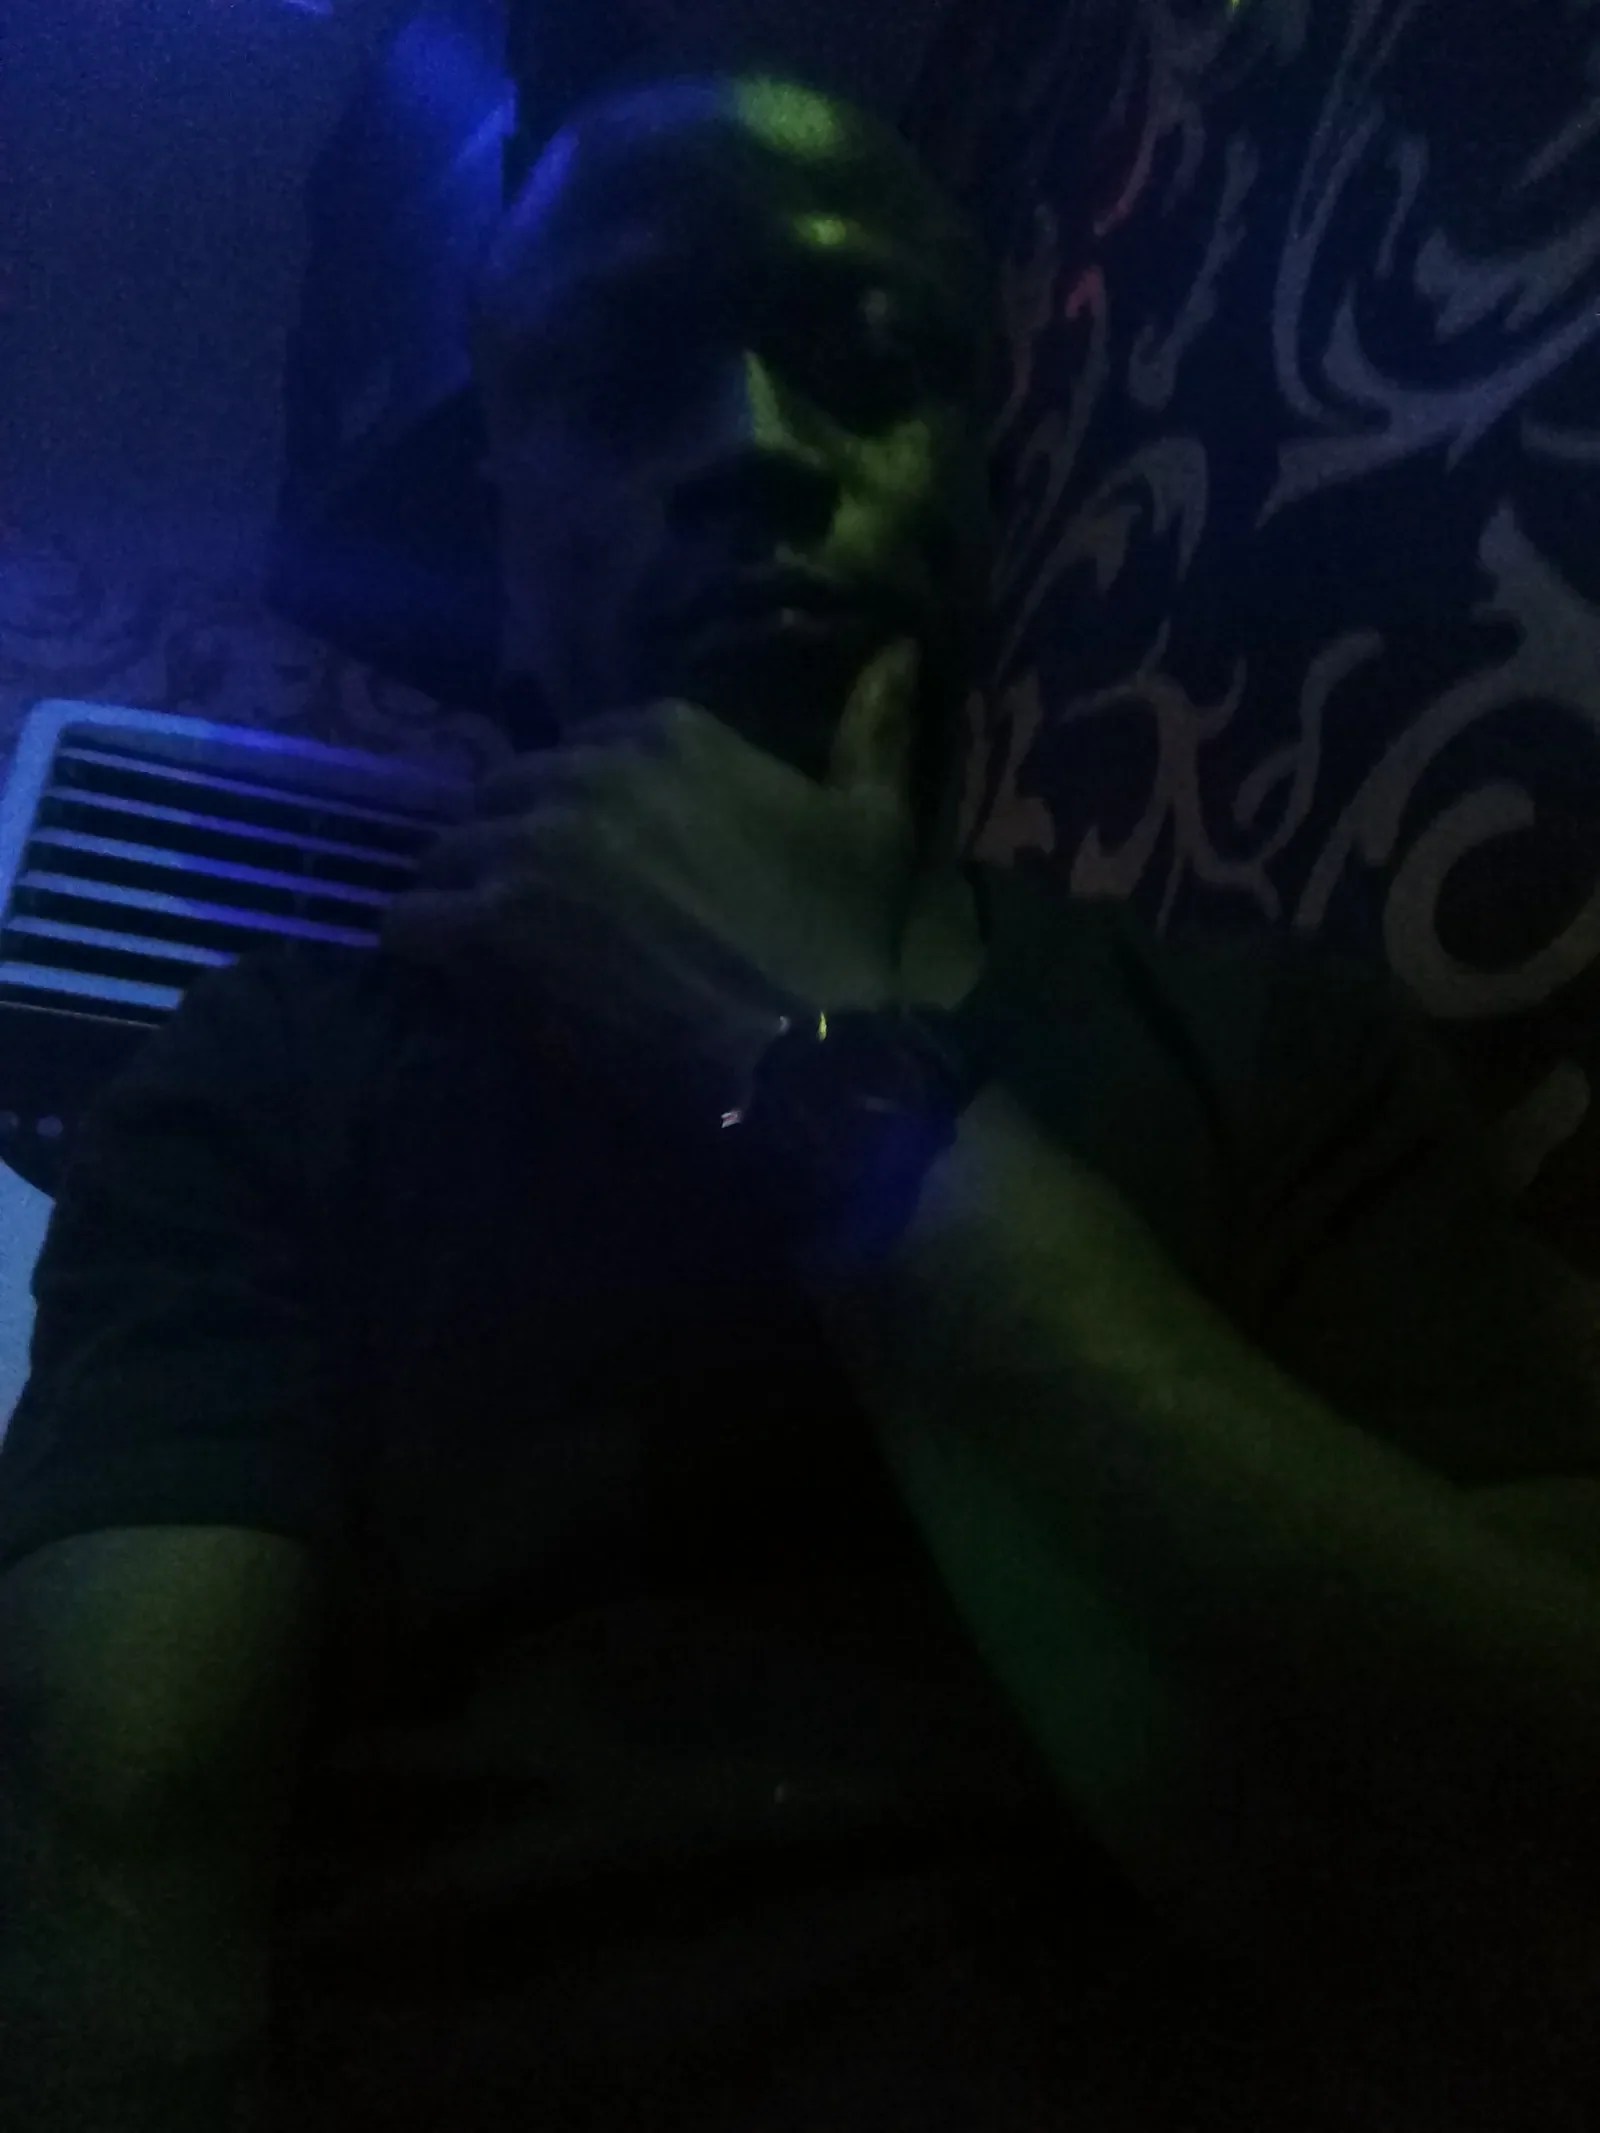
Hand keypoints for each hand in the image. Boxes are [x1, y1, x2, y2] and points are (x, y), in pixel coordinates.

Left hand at [380, 636, 923, 1123]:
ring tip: (485, 954)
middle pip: (498, 798)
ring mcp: (532, 846)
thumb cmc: (855, 944)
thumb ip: (870, 734)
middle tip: (533, 913)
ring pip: (448, 856)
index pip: (573, 752)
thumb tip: (897, 658)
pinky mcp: (494, 925)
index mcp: (666, 735)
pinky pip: (415, 923)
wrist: (822, 1053)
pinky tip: (450, 983)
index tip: (591, 863)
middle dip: (509, 848)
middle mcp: (588, 773)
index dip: (573, 812)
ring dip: (463, 899)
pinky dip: (426, 950)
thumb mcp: (876, 820)